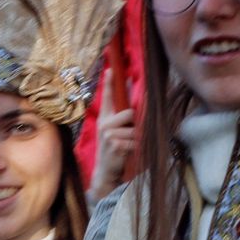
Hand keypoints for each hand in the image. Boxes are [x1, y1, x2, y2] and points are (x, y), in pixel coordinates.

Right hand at [90, 67, 133, 201]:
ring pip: (134, 129)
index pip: (107, 98)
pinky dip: (136, 148)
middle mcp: (104, 124)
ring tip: (127, 146)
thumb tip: (134, 106)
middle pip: (129, 113)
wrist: (106, 170)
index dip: (108, 83)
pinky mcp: (115, 145)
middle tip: (127, 136)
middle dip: (133, 124)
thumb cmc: (113, 148)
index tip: (110, 69)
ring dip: (135, 139)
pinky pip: (135, 141)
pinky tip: (127, 153)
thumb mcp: (113, 131)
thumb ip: (121, 118)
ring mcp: (108, 135)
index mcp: (104, 118)